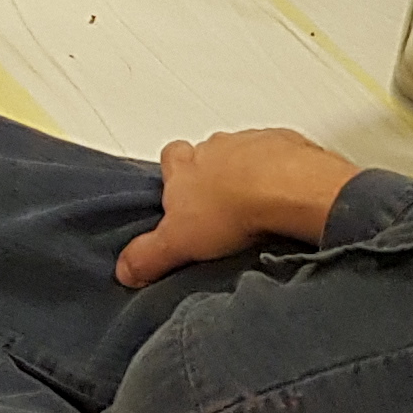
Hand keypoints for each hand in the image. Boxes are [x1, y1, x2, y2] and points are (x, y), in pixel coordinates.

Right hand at [116, 128, 363, 285]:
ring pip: (245, 154)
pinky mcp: (288, 145)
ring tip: (259, 208)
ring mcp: (253, 143)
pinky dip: (283, 173)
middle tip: (223, 207)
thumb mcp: (178, 242)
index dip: (175, 174)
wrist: (286, 188)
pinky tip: (288, 200)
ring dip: (250, 174)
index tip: (181, 194)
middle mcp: (216, 147)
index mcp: (185, 165)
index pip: (170, 158)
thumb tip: (124, 270)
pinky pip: (282, 155)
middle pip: (209, 154)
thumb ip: (147, 255)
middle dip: (215, 175)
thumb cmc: (230, 208)